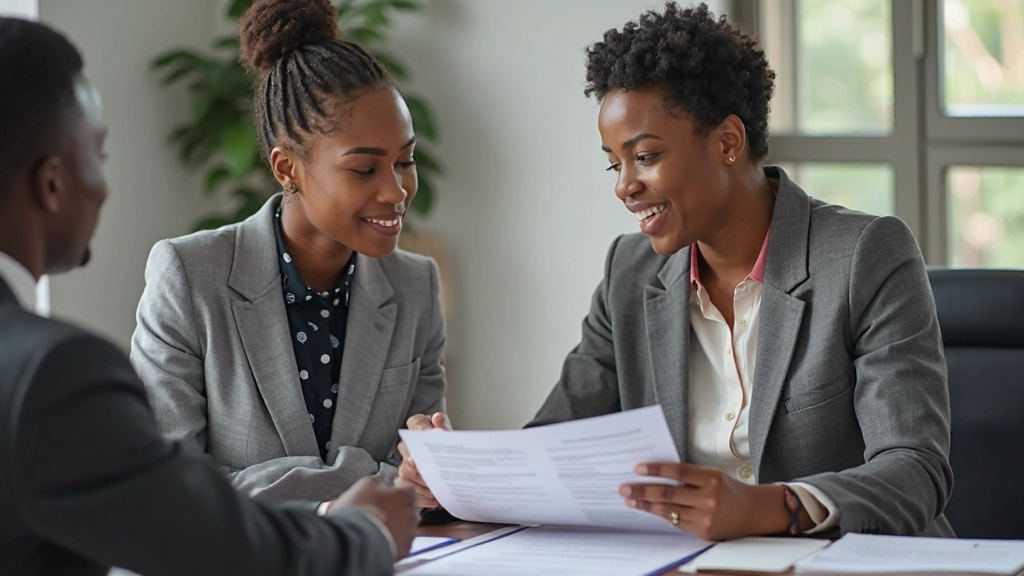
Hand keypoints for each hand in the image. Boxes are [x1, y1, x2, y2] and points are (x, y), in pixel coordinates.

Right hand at [328, 477, 418, 558]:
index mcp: (406, 495)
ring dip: (393, 529)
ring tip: (374, 531)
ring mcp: (410, 535)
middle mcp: (413, 514)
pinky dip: (391, 544)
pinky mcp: (404, 551)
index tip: (384, 497)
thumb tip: (378, 484)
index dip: (395, 493)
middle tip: (377, 514)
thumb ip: (376, 483)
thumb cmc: (360, 510)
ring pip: (404, 529)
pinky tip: (377, 542)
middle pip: (407, 511)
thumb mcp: (363, 486)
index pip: (407, 490)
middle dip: (395, 512)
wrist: (356, 540)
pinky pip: (399, 545)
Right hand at [396, 412, 451, 508]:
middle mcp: (409, 445)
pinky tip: (435, 499)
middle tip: (432, 468)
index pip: (415, 422)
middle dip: (420, 460)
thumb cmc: (452, 451)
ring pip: (405, 470)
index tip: (436, 434)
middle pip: (406, 449)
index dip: (423, 428)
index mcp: (420, 428)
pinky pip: (406, 488)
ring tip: (437, 489)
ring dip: (422, 481)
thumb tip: (437, 420)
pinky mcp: (404, 481)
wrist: (456, 470)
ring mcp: (404, 463)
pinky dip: (421, 496)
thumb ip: (446, 428)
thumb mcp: (453, 438)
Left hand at [619, 463, 809, 540]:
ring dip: (646, 505)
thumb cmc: (728, 489)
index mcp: (711, 479)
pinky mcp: (703, 532)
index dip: (656, 469)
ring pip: (668, 510)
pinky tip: (648, 509)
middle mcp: (709, 499)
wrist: (754, 512)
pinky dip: (660, 515)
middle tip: (624, 487)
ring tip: (630, 499)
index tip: (637, 468)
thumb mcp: (712, 475)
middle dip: (643, 490)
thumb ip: (688, 475)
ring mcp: (706, 518)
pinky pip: (676, 522)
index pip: (678, 471)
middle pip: (669, 493)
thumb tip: (654, 473)